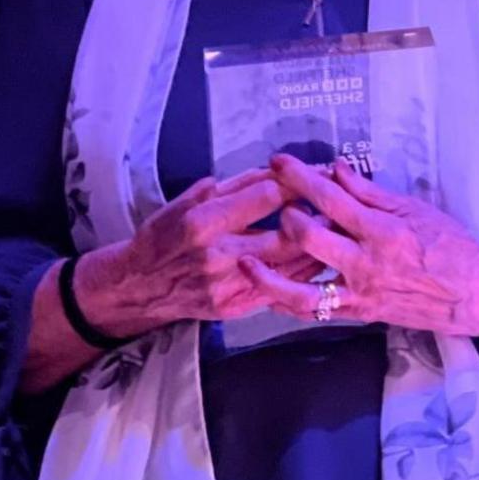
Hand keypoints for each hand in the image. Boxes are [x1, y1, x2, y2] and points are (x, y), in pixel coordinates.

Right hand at [74, 168, 325, 336]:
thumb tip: (273, 172)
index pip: (266, 197)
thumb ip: (231, 187)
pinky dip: (301, 273)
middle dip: (317, 215)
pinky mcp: (236, 307)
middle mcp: (219, 256)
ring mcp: (230, 286)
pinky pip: (280, 289)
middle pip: (287, 234)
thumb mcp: (187, 199)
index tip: (317, 172)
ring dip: (317, 246)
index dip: (297, 182)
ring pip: (290, 266)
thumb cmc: (162, 235)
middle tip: (337, 202)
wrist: (140, 286)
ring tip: (336, 228)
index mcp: (205, 223)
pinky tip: (316, 258)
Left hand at [241, 154, 478, 336]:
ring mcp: (360, 295)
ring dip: (269, 275)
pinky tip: (267, 291)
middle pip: (310, 240)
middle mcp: (367, 265)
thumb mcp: (416, 209)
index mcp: (383, 232)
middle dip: (284, 216)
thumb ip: (371, 192)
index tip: (278, 162)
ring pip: (303, 291)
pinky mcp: (359, 315)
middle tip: (270, 200)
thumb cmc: (450, 245)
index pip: (332, 200)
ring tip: (245, 259)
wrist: (474, 295)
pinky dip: (288, 303)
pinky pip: (316, 313)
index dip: (301, 178)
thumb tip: (337, 169)